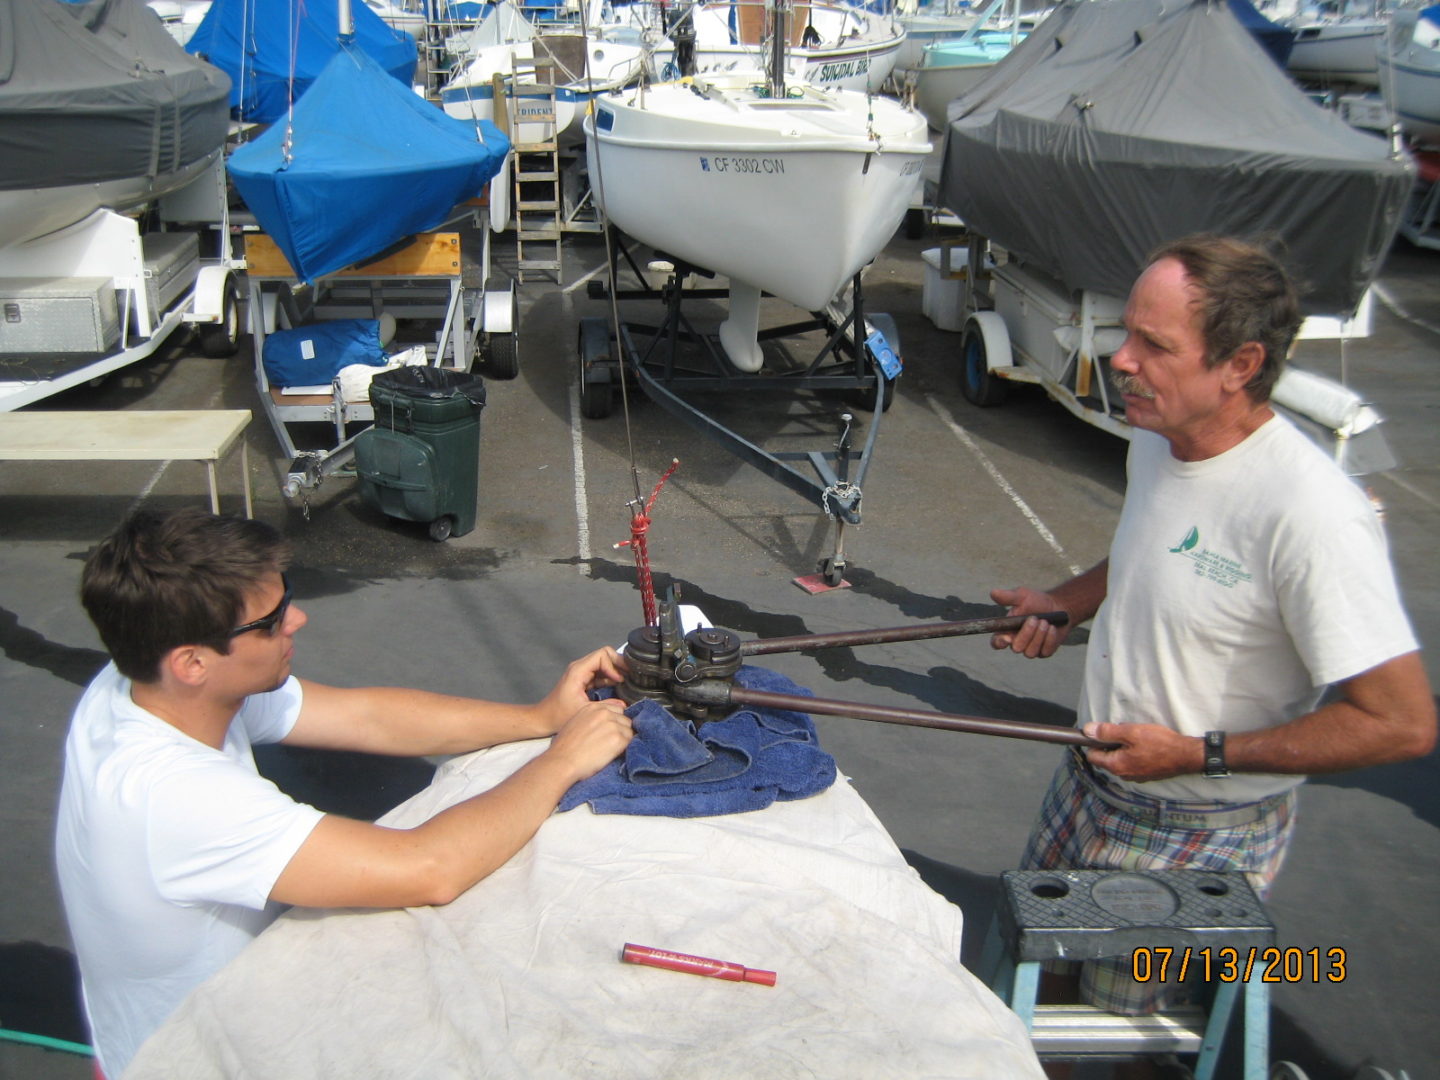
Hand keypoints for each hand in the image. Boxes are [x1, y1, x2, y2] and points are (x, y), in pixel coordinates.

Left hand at [535, 647, 629, 733]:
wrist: (543, 719)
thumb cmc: (558, 716)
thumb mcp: (585, 710)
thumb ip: (606, 705)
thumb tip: (624, 703)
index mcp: (578, 671)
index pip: (602, 654)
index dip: (614, 665)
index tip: (620, 680)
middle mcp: (579, 668)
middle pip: (604, 655)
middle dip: (618, 665)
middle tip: (629, 677)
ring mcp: (581, 673)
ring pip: (603, 663)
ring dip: (615, 671)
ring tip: (625, 683)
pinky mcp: (583, 680)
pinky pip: (600, 672)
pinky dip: (610, 677)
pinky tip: (616, 687)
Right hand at [546, 699, 633, 781]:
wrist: (562, 761)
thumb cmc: (563, 747)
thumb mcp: (575, 722)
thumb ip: (591, 718)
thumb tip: (603, 723)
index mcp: (593, 707)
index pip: (616, 709)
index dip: (615, 721)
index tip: (611, 731)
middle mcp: (604, 713)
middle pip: (625, 719)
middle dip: (621, 729)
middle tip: (610, 743)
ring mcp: (612, 725)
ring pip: (629, 730)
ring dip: (624, 739)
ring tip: (610, 750)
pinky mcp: (618, 739)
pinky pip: (630, 742)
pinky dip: (624, 749)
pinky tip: (613, 754)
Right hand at [990, 587, 1069, 657]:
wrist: (1058, 606)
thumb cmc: (1036, 601)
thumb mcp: (1023, 596)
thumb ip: (1008, 597)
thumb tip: (993, 593)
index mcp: (1007, 631)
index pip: (997, 642)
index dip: (999, 643)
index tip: (1006, 638)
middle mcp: (1017, 643)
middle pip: (1016, 647)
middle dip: (1026, 633)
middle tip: (1034, 618)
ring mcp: (1031, 649)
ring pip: (1030, 652)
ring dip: (1039, 635)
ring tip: (1045, 621)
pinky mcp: (1044, 652)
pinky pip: (1044, 651)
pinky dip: (1049, 639)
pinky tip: (1052, 628)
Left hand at [1081, 722, 1203, 782]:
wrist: (1186, 755)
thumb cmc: (1160, 743)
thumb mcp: (1130, 732)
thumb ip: (1107, 732)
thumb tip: (1088, 730)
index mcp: (1116, 766)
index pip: (1092, 756)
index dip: (1094, 742)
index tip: (1104, 732)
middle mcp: (1123, 775)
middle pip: (1106, 758)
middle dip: (1111, 744)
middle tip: (1125, 733)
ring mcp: (1135, 777)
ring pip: (1120, 759)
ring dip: (1124, 748)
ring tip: (1137, 738)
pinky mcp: (1146, 775)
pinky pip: (1132, 762)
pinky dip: (1134, 753)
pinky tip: (1145, 746)